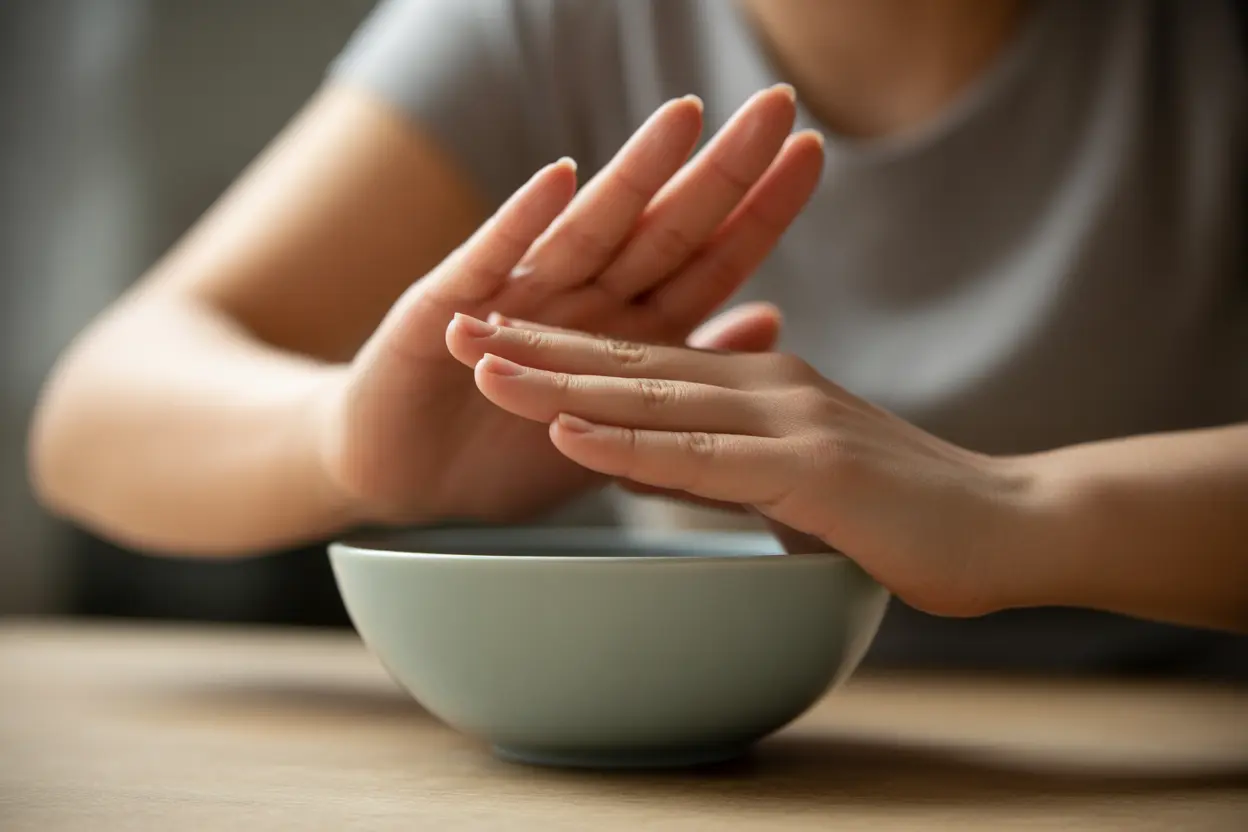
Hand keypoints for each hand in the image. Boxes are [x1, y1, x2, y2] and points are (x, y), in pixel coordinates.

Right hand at [318, 86, 824, 523]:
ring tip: (684, 121)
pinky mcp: (447, 312)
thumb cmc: (508, 450)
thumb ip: (689, 365)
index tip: (815, 151)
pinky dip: (523, 225)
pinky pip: (490, 265)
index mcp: (626, 327)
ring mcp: (515, 299)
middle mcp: (578, 299)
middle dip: (720, 169)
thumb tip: (772, 317)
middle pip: (662, 228)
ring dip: (636, 177)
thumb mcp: (616, 417)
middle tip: (777, 106)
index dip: (760, 208)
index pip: (706, 260)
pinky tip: (560, 182)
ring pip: (588, 232)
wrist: (404, 479)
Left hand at [446, 318, 1039, 616]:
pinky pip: (699, 457)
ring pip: (651, 397)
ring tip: (480, 362)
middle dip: (536, 345)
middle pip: (629, 362)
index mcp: (761, 384)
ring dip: (558, 381)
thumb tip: (661, 468)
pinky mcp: (811, 470)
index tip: (493, 334)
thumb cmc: (911, 512)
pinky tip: (564, 433)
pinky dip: (626, 445)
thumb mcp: (802, 480)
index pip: (644, 359)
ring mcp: (789, 421)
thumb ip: (734, 465)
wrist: (1015, 526)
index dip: (563, 344)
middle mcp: (767, 385)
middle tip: (456, 326)